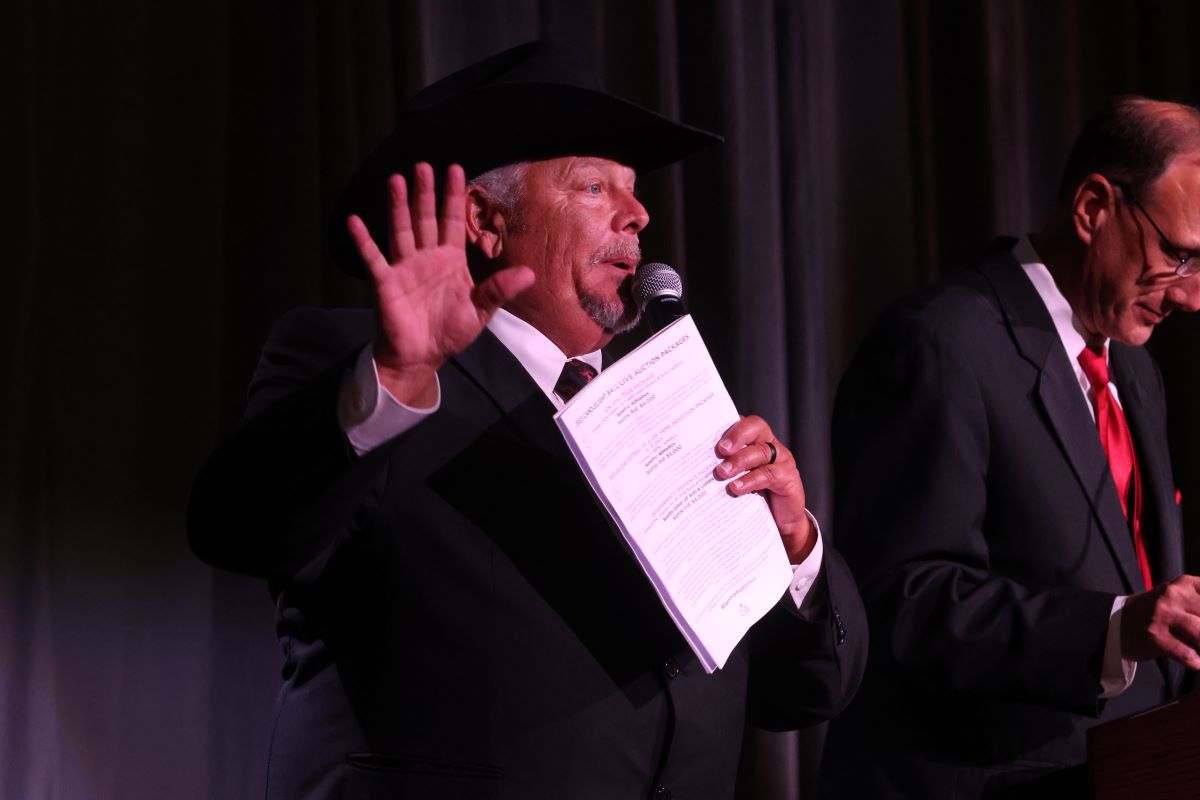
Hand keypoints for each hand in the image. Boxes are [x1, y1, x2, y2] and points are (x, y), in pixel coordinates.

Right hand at [346, 162, 534, 405]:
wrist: (422, 357)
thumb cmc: (450, 333)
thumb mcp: (481, 311)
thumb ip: (500, 289)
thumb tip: (529, 274)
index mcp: (450, 260)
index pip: (452, 221)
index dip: (454, 196)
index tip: (455, 169)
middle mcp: (426, 257)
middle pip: (425, 218)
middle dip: (425, 192)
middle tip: (423, 165)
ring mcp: (404, 267)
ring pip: (401, 229)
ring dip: (398, 206)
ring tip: (396, 179)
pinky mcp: (386, 282)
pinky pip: (373, 258)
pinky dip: (363, 241)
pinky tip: (354, 221)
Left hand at [713, 416, 814, 562]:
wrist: (782, 524)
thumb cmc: (754, 498)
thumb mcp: (735, 480)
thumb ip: (721, 470)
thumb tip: (687, 469)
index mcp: (753, 440)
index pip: (740, 422)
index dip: (726, 424)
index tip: (707, 433)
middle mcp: (768, 444)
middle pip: (756, 427)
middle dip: (736, 436)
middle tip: (720, 450)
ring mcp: (781, 460)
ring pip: (761, 451)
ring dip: (739, 461)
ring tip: (722, 473)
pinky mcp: (788, 478)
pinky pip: (770, 474)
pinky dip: (751, 480)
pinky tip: (737, 488)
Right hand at [1120, 575, 1199, 668]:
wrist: (1119, 623)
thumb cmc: (1158, 613)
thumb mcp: (1181, 598)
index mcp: (1186, 583)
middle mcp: (1174, 594)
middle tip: (1199, 639)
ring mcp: (1163, 614)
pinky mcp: (1155, 635)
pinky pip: (1187, 653)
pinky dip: (1195, 662)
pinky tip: (1193, 661)